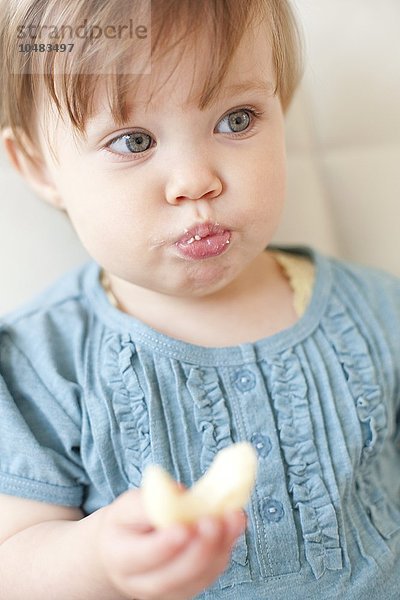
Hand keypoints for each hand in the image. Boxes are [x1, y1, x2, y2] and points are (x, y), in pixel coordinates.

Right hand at [96, 488, 246, 599]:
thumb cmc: (128, 523)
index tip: (184, 527)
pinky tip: (233, 526)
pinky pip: (210, 574)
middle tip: (214, 521)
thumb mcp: (127, 506)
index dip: (165, 545)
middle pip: (174, 575)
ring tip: (233, 518)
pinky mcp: (188, 589)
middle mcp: (142, 583)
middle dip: (199, 548)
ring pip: (198, 577)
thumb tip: (179, 493)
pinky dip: (225, 549)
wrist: (126, 549)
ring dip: (220, 547)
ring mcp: (167, 592)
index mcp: (120, 557)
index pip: (143, 556)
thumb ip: (148, 502)